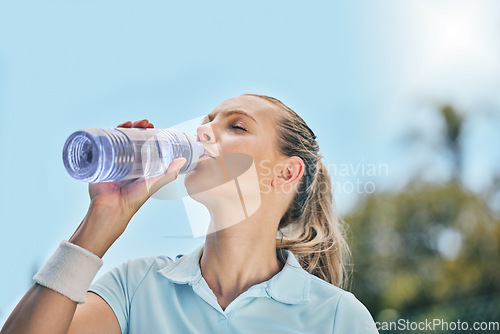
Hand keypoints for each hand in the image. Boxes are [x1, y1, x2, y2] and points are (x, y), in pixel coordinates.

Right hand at [69, 119, 185, 256]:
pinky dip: (105, 134)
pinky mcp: (100, 161)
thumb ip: (169, 174)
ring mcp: (113, 159)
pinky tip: (111, 127)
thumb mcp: (154, 184)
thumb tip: (182, 160)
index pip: (144, 143)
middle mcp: (126, 160)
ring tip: (130, 123)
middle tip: (143, 123)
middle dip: (136, 127)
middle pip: (131, 137)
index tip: (152, 125)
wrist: (112, 208)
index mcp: (139, 164)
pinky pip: (102, 144)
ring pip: (117, 138)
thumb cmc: (134, 198)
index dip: (147, 132)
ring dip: (123, 127)